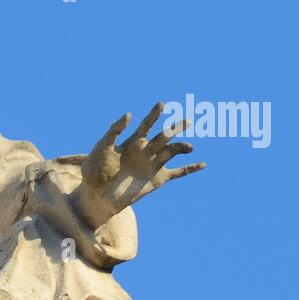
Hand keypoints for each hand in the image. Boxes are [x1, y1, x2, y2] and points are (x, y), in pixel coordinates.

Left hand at [72, 103, 204, 228]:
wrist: (97, 195)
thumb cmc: (95, 170)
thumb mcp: (102, 147)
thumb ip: (114, 131)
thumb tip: (129, 114)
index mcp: (133, 141)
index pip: (146, 125)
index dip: (153, 114)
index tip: (161, 104)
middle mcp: (146, 150)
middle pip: (164, 136)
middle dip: (175, 128)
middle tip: (187, 121)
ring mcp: (153, 164)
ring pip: (172, 151)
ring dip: (182, 147)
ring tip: (188, 147)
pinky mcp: (157, 179)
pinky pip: (178, 173)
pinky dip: (190, 169)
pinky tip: (203, 164)